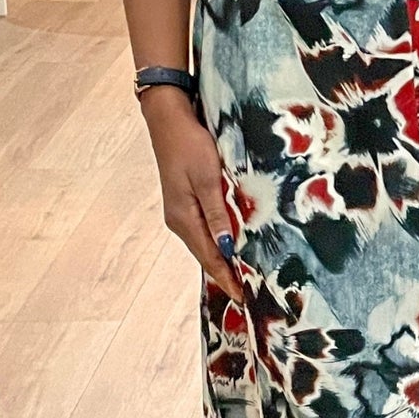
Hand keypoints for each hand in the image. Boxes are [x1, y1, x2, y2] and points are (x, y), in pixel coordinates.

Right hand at [142, 89, 240, 293]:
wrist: (169, 120)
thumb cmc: (190, 145)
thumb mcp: (207, 179)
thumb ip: (217, 214)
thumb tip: (227, 246)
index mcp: (184, 218)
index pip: (210, 256)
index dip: (226, 278)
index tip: (243, 298)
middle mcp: (180, 220)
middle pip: (207, 254)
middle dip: (226, 274)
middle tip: (249, 293)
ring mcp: (181, 211)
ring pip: (206, 242)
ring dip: (224, 259)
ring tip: (244, 276)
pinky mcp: (186, 201)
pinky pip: (205, 229)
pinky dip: (219, 241)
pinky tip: (232, 246)